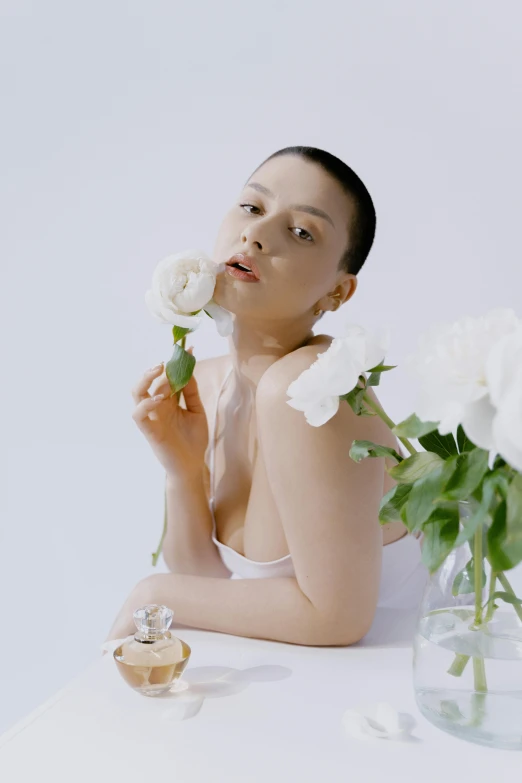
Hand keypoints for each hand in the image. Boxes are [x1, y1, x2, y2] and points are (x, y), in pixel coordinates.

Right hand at [131, 349, 208, 478]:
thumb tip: (189, 370)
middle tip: (168, 360)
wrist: (193, 466)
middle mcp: (157, 407)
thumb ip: (191, 392)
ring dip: (145, 380)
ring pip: (136, 393)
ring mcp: (151, 418)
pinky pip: (138, 415)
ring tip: (159, 371)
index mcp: (169, 401)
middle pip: (148, 381)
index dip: (175, 363)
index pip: (166, 378)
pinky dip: (145, 404)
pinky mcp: (149, 431)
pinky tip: (159, 399)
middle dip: (156, 368)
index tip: (188, 349)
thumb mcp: (196, 412)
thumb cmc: (194, 440)